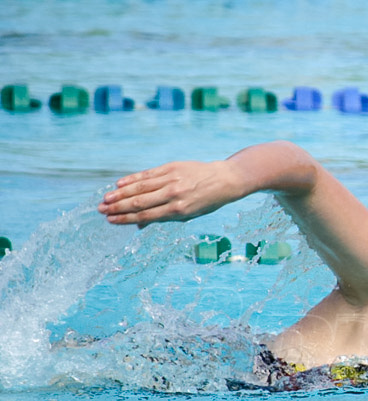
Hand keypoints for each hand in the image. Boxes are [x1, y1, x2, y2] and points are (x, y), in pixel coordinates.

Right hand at [98, 160, 239, 227]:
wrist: (224, 180)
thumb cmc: (206, 201)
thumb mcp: (189, 215)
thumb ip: (164, 218)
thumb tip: (138, 225)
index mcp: (179, 210)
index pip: (146, 215)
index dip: (126, 218)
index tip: (111, 220)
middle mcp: (174, 195)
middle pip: (139, 202)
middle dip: (118, 207)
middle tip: (101, 210)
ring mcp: (172, 179)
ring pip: (140, 187)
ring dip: (120, 193)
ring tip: (106, 199)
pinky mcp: (171, 167)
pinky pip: (148, 174)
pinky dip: (132, 179)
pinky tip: (120, 183)